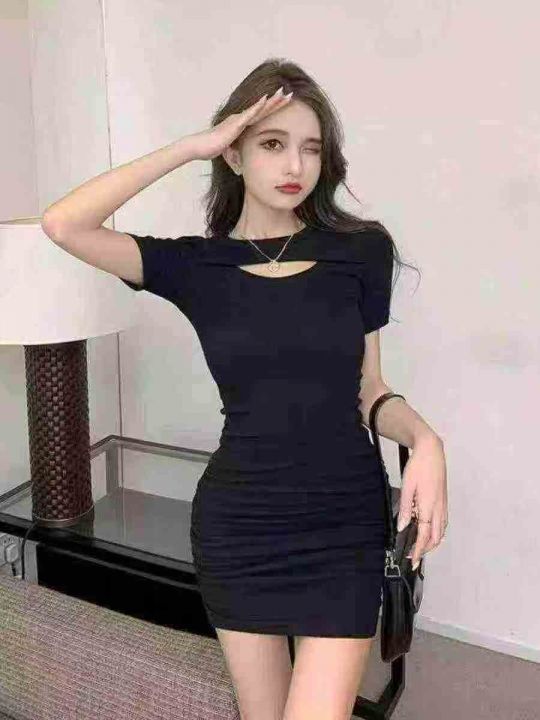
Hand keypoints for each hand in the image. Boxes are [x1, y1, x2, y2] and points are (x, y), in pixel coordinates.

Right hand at [186, 87, 292, 161]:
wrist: (200, 147)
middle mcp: (241, 118)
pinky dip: (258, 106)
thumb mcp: (230, 148)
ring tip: (283, 93)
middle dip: (277, 101)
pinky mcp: (235, 123)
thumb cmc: (211, 148)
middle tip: (290, 93)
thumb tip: (243, 155)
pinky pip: (249, 114)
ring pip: (258, 108)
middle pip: (263, 108)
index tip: (285, 103)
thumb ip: (237, 147)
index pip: (261, 115)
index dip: (273, 108)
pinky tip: (266, 100)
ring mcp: (238, 119)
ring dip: (271, 100)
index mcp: (241, 124)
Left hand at [397, 434, 447, 569]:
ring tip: (419, 547)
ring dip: (431, 542)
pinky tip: (429, 532)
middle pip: (435, 537)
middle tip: (413, 557)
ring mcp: (443, 505)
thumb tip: (402, 527)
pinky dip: (436, 533)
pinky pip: (442, 523)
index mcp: (429, 506)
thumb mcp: (407, 486)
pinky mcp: (444, 501)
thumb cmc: (419, 466)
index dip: (418, 550)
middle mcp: (439, 508)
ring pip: (441, 532)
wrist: (432, 452)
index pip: (424, 535)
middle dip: (425, 550)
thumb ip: (405, 508)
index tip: (412, 560)